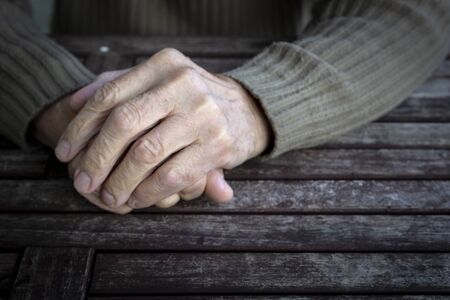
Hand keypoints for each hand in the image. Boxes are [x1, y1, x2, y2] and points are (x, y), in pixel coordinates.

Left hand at [45, 68, 233, 211]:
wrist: (248, 110)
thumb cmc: (192, 99)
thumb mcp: (161, 82)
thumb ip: (121, 87)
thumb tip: (74, 103)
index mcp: (163, 64)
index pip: (110, 95)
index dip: (81, 127)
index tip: (64, 152)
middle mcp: (183, 83)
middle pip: (124, 123)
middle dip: (96, 158)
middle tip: (82, 182)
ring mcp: (203, 114)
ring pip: (145, 154)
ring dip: (120, 181)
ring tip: (108, 196)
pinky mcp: (218, 145)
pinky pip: (171, 176)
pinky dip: (148, 192)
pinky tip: (137, 199)